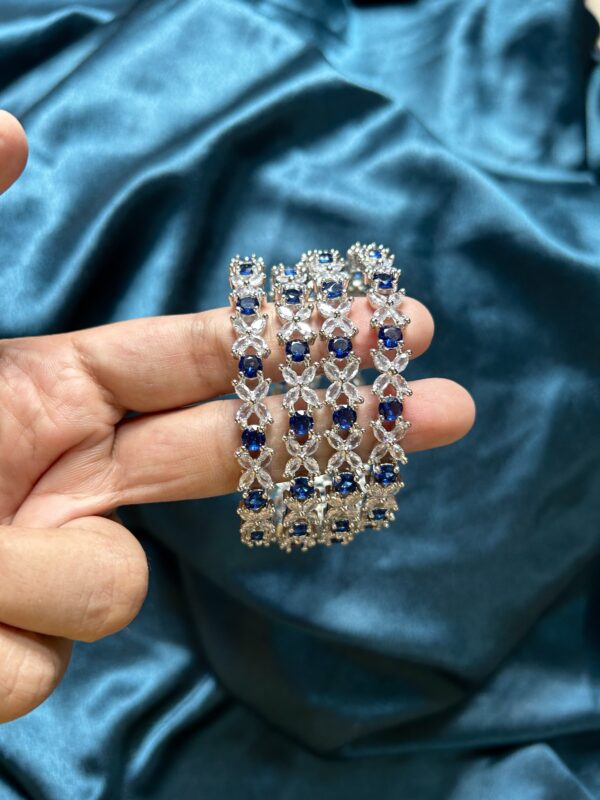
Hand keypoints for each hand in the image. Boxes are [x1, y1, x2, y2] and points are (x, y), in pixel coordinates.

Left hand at [0, 110, 474, 722]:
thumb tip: (20, 126)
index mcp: (48, 395)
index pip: (200, 366)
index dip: (294, 349)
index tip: (391, 331)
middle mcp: (64, 482)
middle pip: (228, 458)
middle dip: (345, 432)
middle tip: (453, 408)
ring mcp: (42, 574)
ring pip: (109, 594)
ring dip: (23, 578)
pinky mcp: (14, 655)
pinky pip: (34, 670)